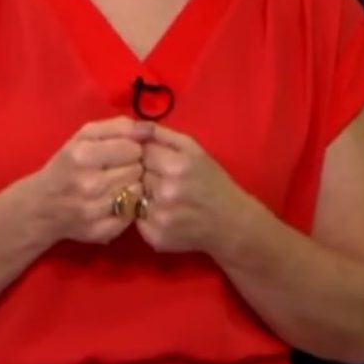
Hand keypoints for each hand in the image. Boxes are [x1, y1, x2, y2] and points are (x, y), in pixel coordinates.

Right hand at [31, 116, 154, 245]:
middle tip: (116, 170)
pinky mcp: (101, 231)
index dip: (129, 148)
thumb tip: (149, 129)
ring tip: (116, 185)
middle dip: (131, 167)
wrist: (42, 206)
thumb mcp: (84, 136)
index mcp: (83, 156)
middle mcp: (89, 184)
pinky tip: (115, 203)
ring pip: (138, 192)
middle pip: (137, 170)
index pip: (132, 148)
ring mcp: (95, 211)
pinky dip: (128, 208)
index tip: (120, 152)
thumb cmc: (66, 165)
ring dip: (131, 187)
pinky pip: (133, 214)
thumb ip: (119, 127)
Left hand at [136, 123, 249, 255]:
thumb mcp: (194, 149)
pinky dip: (145, 216)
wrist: (230, 223)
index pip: (141, 153)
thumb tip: (134, 126)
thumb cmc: (212, 181)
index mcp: (176, 166)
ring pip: (133, 197)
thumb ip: (162, 134)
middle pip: (135, 175)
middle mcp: (166, 193)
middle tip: (165, 181)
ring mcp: (159, 218)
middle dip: (146, 175)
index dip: (149, 156)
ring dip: (144, 195)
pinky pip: (136, 219)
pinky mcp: (155, 237)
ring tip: (165, 198)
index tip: (161, 162)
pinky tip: (164, 214)